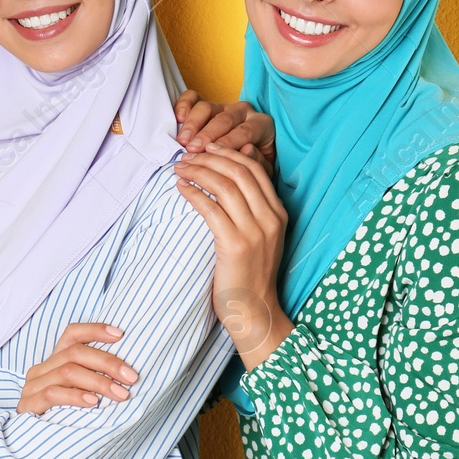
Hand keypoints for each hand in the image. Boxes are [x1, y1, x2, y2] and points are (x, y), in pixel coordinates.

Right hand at [17, 322, 139, 414]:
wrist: (31, 448)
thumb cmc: (64, 417)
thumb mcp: (81, 393)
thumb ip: (94, 378)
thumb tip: (128, 373)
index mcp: (55, 360)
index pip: (73, 334)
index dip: (95, 330)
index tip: (121, 335)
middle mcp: (42, 368)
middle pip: (75, 352)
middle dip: (108, 363)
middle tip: (131, 377)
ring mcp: (33, 386)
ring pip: (67, 371)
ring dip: (98, 382)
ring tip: (120, 394)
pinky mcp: (29, 405)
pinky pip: (53, 394)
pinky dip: (76, 396)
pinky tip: (94, 403)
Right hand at [172, 89, 276, 172]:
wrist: (245, 159)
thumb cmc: (252, 165)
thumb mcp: (262, 169)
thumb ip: (257, 160)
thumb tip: (247, 149)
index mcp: (261, 124)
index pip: (245, 131)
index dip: (227, 141)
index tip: (212, 152)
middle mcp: (243, 111)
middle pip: (224, 118)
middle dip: (207, 134)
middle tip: (193, 149)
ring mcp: (223, 106)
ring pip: (207, 107)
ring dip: (193, 124)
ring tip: (183, 141)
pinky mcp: (207, 104)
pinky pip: (193, 97)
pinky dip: (184, 104)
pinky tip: (178, 118)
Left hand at [173, 145, 293, 369]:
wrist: (253, 310)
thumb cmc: (249, 272)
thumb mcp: (259, 234)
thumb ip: (250, 205)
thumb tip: (238, 173)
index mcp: (278, 213)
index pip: (254, 169)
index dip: (229, 153)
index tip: (207, 147)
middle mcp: (270, 219)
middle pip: (239, 172)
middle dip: (210, 158)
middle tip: (187, 156)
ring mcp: (254, 232)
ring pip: (225, 186)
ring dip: (199, 172)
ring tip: (180, 169)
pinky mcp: (235, 245)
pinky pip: (210, 209)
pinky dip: (193, 194)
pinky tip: (180, 189)